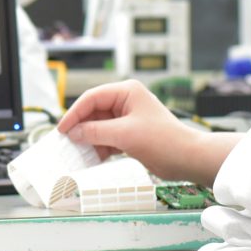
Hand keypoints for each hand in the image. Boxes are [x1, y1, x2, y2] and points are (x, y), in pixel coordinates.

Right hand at [55, 80, 191, 177]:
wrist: (188, 159)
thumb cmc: (164, 141)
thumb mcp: (125, 134)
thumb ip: (96, 132)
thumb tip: (73, 133)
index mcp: (127, 92)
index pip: (92, 98)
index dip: (74, 113)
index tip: (62, 129)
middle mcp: (126, 102)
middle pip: (93, 112)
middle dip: (81, 128)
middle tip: (66, 142)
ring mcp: (128, 119)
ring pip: (99, 127)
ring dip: (89, 140)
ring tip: (77, 152)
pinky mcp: (130, 135)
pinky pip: (107, 138)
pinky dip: (99, 148)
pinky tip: (91, 158)